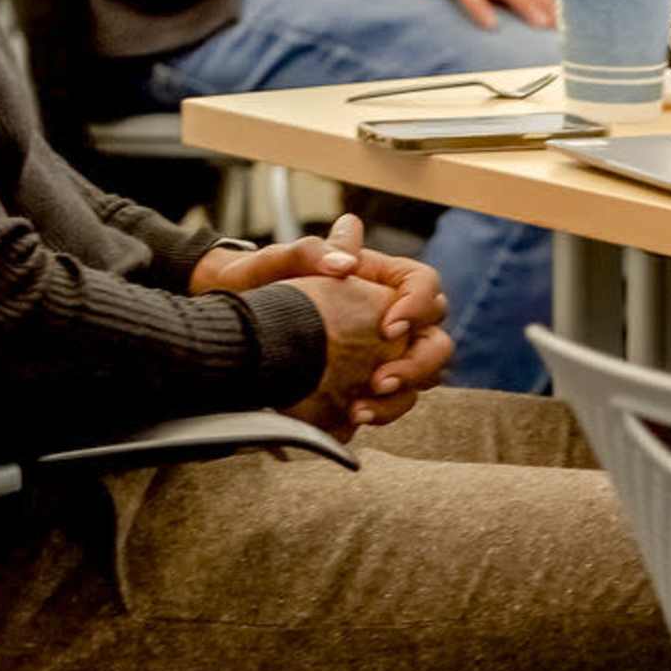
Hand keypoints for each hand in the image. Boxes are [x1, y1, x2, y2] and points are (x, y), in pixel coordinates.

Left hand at [197, 215, 452, 428]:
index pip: (424, 283)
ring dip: (398, 399)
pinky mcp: (367, 383)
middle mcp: (391, 316)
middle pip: (435, 340)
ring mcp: (383, 352)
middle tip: (380, 379)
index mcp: (381, 277)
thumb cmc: (261, 277)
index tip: (389, 326)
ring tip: (359, 409)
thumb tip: (345, 263)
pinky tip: (349, 418)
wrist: (234, 317)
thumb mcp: (281, 259)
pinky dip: (377, 413)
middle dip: (417, 364)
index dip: (417, 305)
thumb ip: (315, 252)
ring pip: (421, 379)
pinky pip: (390, 403)